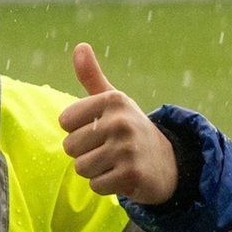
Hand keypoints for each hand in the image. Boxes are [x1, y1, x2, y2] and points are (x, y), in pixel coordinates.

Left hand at [58, 43, 177, 205]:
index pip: (65, 121)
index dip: (77, 130)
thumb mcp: (113, 101)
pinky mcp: (131, 175)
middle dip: (85, 153)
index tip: (98, 130)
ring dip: (94, 170)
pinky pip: (96, 185)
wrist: (167, 163)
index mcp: (112, 100)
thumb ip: (91, 77)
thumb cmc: (129, 129)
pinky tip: (121, 176)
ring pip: (81, 167)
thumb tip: (80, 46)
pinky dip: (105, 185)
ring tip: (114, 163)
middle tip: (108, 150)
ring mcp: (127, 149)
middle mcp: (121, 121)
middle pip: (70, 146)